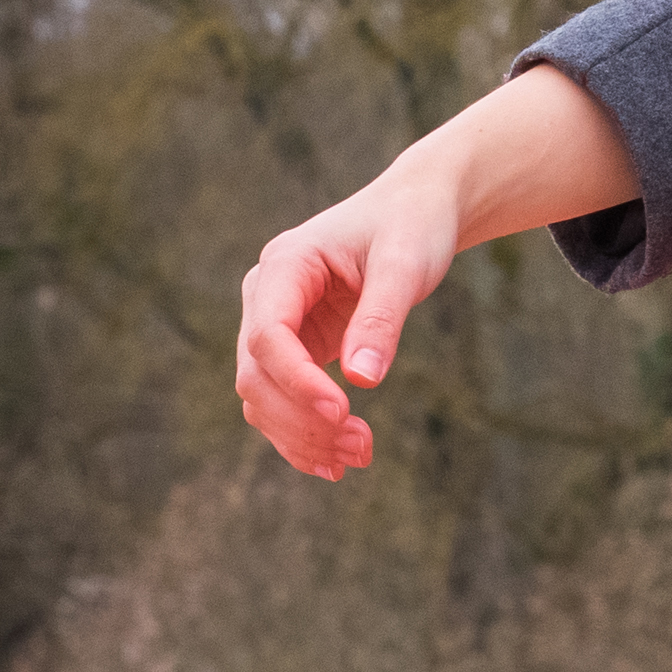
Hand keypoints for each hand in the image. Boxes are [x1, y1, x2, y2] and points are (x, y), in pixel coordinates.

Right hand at [231, 67, 634, 478]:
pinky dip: (303, 434)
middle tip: (361, 447)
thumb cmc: (411, 226)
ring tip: (359, 456)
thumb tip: (361, 380)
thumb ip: (381, 318)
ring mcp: (277, 324)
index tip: (342, 412)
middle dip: (302, 419)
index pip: (267, 335)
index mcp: (285, 265)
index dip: (297, 381)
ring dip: (302, 435)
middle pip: (256, 375)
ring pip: (262, 396)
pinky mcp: (295, 348)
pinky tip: (337, 461)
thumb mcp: (405, 264)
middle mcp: (267, 296)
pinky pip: (282, 400)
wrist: (415, 210)